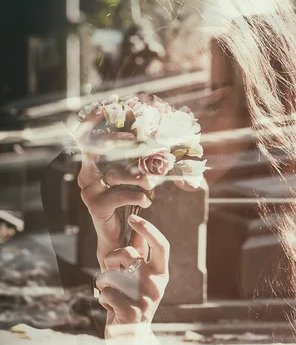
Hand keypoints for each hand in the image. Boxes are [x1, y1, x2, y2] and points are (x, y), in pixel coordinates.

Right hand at [75, 110, 155, 268]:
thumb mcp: (134, 180)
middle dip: (119, 142)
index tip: (102, 107)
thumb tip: (161, 143)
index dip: (92, 123)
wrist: (118, 237)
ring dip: (139, 176)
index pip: (88, 140)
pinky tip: (147, 201)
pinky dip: (138, 195)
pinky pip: (120, 194)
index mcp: (92, 166)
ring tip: (154, 182)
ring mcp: (88, 191)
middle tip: (139, 141)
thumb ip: (139, 163)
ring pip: (116, 174)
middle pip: (98, 150)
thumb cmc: (128, 204)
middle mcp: (86, 176)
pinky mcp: (95, 206)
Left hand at [95, 214, 168, 344]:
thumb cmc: (134, 301)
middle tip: (109, 267)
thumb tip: (137, 227)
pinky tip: (110, 306)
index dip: (148, 229)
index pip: (162, 246)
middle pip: (129, 254)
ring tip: (111, 292)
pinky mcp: (131, 313)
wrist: (133, 338)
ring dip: (104, 282)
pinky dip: (102, 298)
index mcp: (162, 274)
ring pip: (111, 274)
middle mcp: (157, 285)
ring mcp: (145, 300)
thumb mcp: (141, 278)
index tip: (134, 218)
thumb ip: (140, 255)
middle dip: (112, 257)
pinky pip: (105, 293)